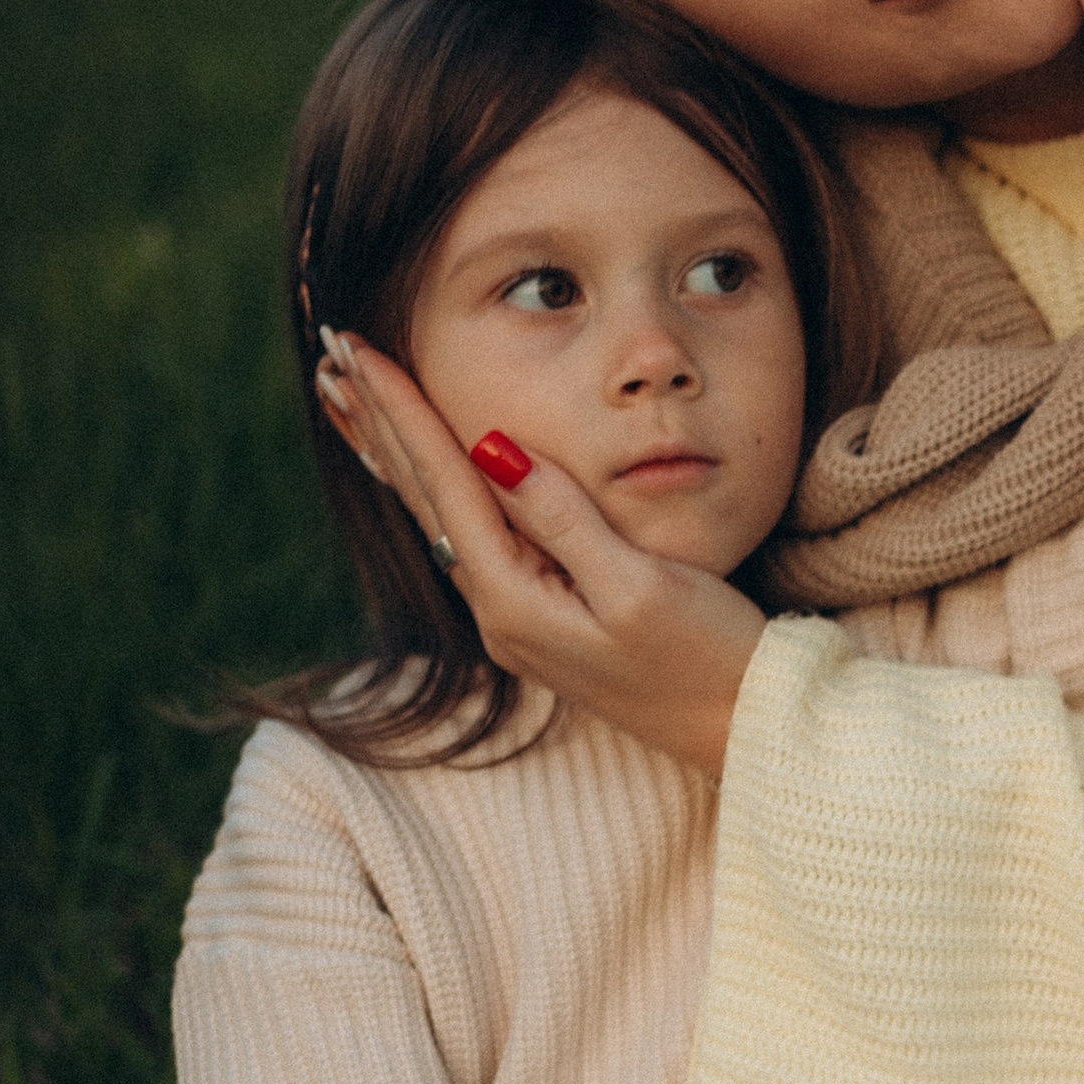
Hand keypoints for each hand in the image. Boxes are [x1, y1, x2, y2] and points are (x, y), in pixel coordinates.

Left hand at [315, 339, 763, 779]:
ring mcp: (522, 623)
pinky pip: (473, 542)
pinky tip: (429, 477)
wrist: (749, 734)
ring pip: (442, 521)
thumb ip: (563, 518)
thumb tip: (491, 447)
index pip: (448, 482)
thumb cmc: (711, 659)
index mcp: (516, 599)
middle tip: (333, 357)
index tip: (358, 349)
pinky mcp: (548, 623)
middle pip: (427, 501)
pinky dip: (440, 493)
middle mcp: (502, 615)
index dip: (404, 412)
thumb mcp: (640, 586)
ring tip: (354, 405)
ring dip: (400, 457)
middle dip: (382, 426)